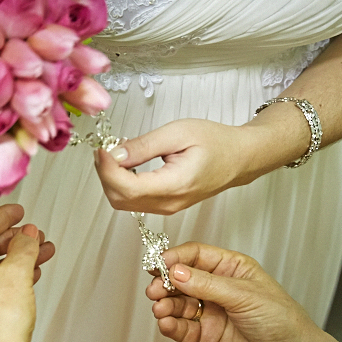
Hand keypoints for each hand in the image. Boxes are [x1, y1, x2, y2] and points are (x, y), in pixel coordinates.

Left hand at [0, 204, 54, 341]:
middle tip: (34, 234)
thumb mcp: (19, 273)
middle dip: (14, 238)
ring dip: (18, 257)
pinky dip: (13, 275)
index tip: (18, 211)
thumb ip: (24, 247)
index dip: (3, 216)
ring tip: (41, 253)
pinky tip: (31, 276)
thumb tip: (27, 234)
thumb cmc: (2, 323)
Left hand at [93, 118, 258, 213]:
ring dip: (112, 179)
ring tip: (117, 152)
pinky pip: (134, 201)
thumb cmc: (216, 143)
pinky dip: (122, 184)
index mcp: (174, 185)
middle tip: (106, 147)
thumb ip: (144, 146)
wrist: (239, 158)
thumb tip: (114, 154)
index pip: (126, 188)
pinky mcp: (166, 205)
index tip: (102, 148)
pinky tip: (127, 164)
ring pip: (123, 202)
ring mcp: (167, 208)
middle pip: (119, 199)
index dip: (107, 169)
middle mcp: (169, 203)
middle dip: (105, 174)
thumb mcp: (178, 133)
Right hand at [146, 242, 341, 341]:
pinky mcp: (204, 336)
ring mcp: (210, 313)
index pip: (196, 256)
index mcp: (230, 269)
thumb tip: (177, 272)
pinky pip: (181, 328)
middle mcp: (217, 289)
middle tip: (155, 289)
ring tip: (161, 309)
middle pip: (181, 280)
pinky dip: (171, 325)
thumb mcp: (243, 294)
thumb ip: (207, 283)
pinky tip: (167, 323)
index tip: (159, 264)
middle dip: (165, 283)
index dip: (175, 258)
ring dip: (166, 305)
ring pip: (178, 304)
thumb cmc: (280, 319)